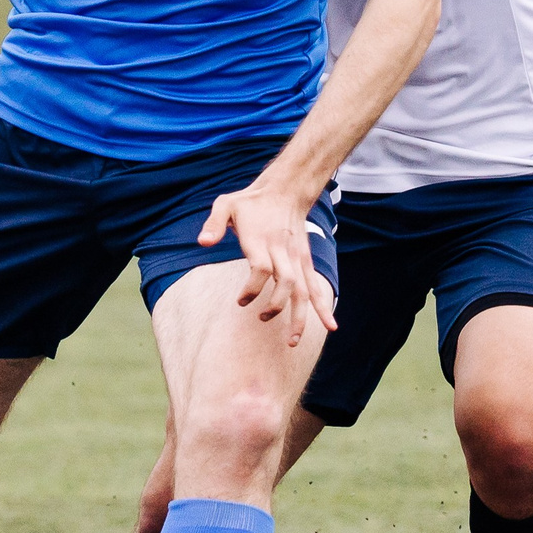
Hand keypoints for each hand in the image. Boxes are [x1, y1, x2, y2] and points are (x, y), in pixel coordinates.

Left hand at [197, 177, 336, 342]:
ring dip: (301, 316)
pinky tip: (330, 326)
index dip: (252, 287)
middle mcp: (283, 250)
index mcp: (263, 240)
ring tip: (293, 342)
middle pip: (286, 282)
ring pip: (303, 289)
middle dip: (277, 305)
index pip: (262, 268)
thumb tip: (202, 242)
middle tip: (261, 319)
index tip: (241, 301)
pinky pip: (315, 286)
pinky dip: (323, 306)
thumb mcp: (227, 203)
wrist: (286, 191)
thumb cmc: (251, 202)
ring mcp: (297, 257)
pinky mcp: (305, 261)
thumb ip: (214, 222)